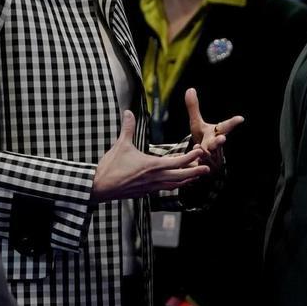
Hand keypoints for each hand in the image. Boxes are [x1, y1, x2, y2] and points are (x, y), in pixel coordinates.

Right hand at [92, 111, 209, 201]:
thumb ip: (127, 128)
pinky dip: (173, 186)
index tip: (201, 152)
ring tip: (196, 177)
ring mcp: (150, 188)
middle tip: (207, 169)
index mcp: (152, 166)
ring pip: (173, 185)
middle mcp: (154, 178)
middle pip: (180, 177)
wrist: (98, 188)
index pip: (177, 162)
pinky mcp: (144, 193)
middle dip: (195, 172)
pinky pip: (163, 189)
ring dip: (185, 181)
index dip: (191, 157)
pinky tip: (175, 184)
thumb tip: (128, 111)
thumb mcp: (120, 145)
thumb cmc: (110, 167)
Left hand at [184, 88, 243, 168]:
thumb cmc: (202, 139)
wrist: (203, 161)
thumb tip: (190, 89)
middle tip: (222, 138)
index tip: (240, 118)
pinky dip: (196, 163)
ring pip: (210, 155)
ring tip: (199, 148)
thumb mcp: (196, 124)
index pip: (226, 126)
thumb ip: (193, 108)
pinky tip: (192, 161)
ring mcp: (212, 157)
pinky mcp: (205, 167)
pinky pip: (201, 166)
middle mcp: (216, 145)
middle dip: (219, 141)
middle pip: (218, 142)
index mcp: (216, 133)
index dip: (233, 123)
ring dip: (205, 153)